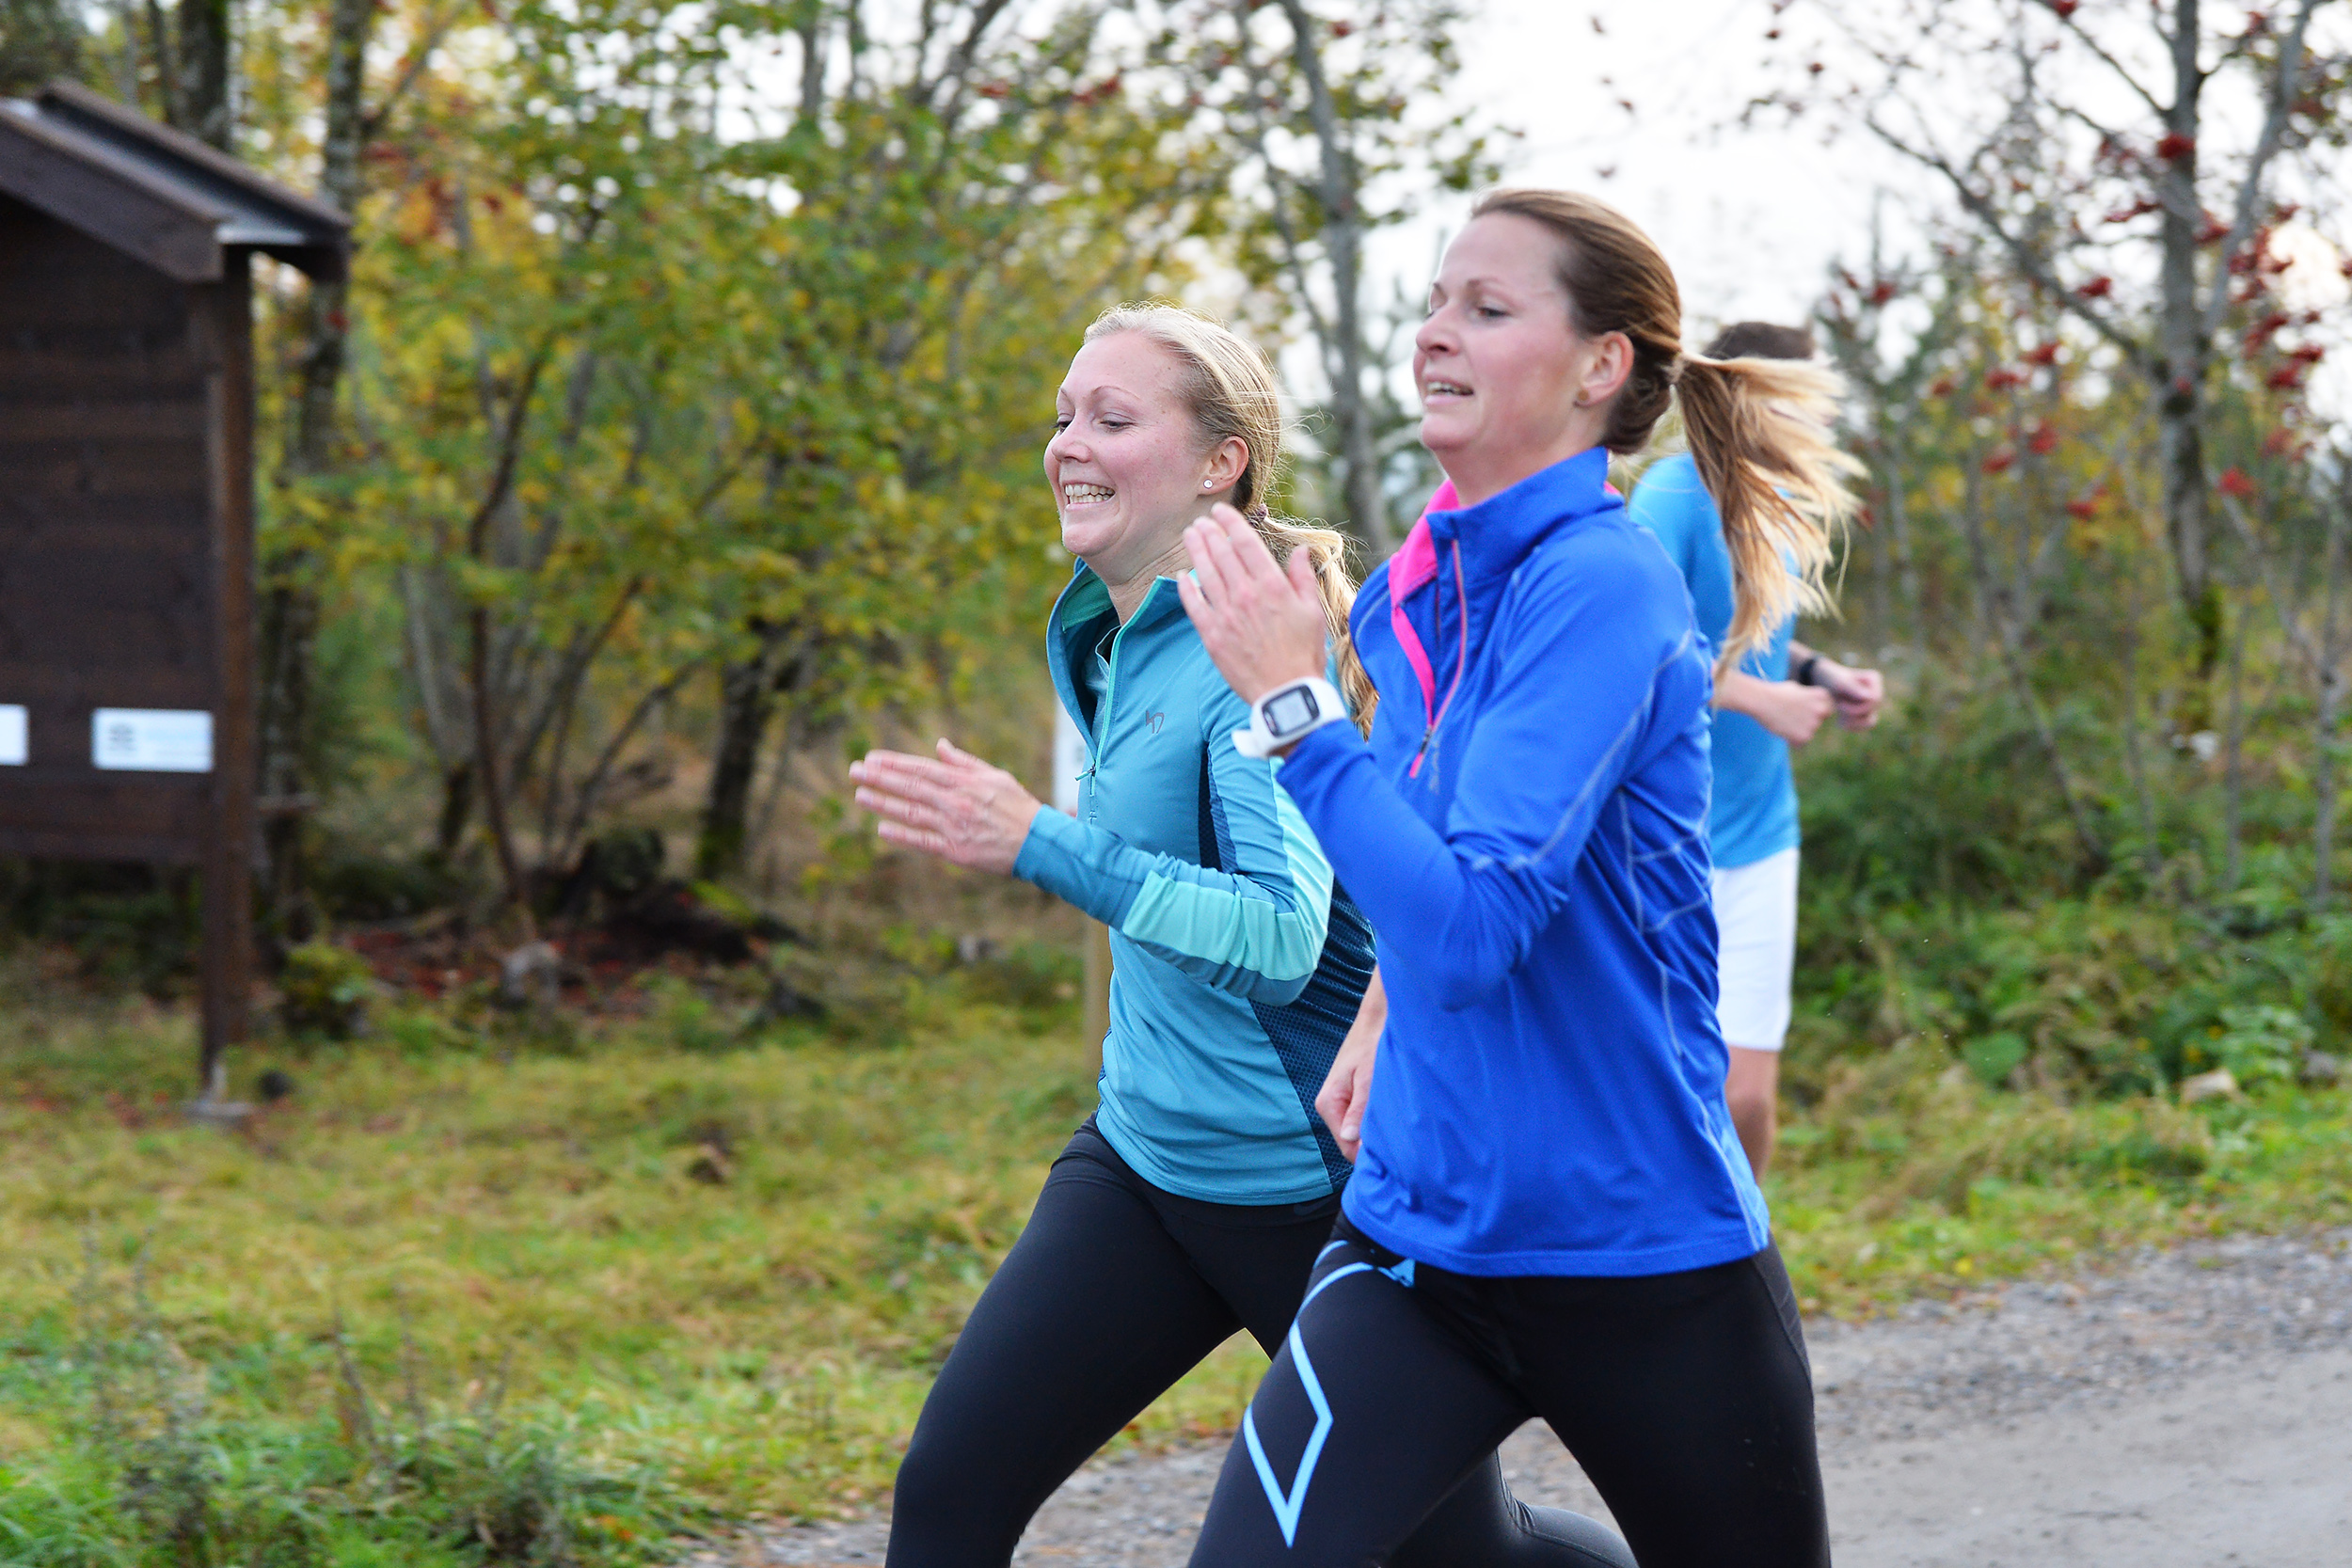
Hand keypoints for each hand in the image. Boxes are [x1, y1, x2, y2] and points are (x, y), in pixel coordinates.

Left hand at [849, 740, 1041, 874]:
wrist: (1039, 842)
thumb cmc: (1018, 807)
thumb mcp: (995, 776)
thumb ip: (964, 762)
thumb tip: (939, 745)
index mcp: (965, 782)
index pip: (922, 768)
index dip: (894, 763)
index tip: (872, 758)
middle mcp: (956, 801)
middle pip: (911, 787)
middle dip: (880, 778)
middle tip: (855, 771)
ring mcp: (954, 826)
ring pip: (912, 812)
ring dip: (883, 803)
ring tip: (860, 795)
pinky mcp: (956, 850)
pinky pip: (923, 841)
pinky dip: (902, 834)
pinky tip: (882, 828)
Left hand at [1176, 503, 1328, 708]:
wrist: (1286, 692)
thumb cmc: (1304, 652)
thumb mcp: (1313, 611)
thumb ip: (1302, 578)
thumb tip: (1300, 551)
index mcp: (1272, 585)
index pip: (1245, 543)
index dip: (1230, 523)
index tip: (1221, 512)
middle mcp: (1246, 595)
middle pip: (1221, 554)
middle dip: (1209, 533)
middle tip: (1201, 522)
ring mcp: (1226, 615)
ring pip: (1205, 573)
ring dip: (1196, 550)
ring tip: (1190, 535)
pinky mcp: (1212, 635)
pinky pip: (1194, 605)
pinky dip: (1186, 587)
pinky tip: (1182, 576)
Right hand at [1316, 970, 1384, 1160]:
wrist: (1377, 1021)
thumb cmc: (1372, 1045)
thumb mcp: (1368, 1079)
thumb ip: (1359, 1110)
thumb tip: (1351, 1139)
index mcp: (1329, 1104)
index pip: (1346, 1146)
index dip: (1368, 1155)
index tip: (1395, 1159)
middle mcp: (1331, 1106)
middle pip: (1352, 1142)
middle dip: (1374, 1145)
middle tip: (1403, 1147)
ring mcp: (1342, 1103)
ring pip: (1359, 1132)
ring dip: (1377, 1133)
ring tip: (1400, 1132)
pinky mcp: (1353, 1098)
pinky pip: (1363, 1120)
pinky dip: (1377, 1122)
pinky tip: (1394, 1119)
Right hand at [1716, 671, 1832, 746]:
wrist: (1762, 701)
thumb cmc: (1775, 693)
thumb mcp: (1796, 689)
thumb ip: (1808, 698)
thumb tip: (1812, 707)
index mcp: (1822, 695)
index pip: (1825, 707)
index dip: (1812, 709)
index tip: (1799, 708)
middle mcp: (1822, 709)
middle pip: (1820, 720)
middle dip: (1809, 720)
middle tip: (1791, 716)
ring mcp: (1815, 724)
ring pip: (1810, 731)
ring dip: (1799, 730)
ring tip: (1783, 721)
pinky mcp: (1805, 736)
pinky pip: (1801, 742)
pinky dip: (1792, 739)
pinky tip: (1782, 729)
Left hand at [1819, 662, 1883, 730]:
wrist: (1824, 684)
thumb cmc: (1831, 680)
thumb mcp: (1838, 683)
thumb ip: (1853, 688)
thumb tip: (1871, 698)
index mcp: (1874, 679)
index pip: (1874, 699)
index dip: (1857, 705)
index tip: (1840, 700)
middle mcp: (1877, 691)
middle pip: (1871, 710)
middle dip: (1851, 712)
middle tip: (1837, 706)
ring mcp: (1873, 705)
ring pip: (1870, 722)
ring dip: (1852, 721)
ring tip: (1839, 715)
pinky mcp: (1867, 715)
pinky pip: (1864, 727)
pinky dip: (1851, 726)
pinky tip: (1839, 720)